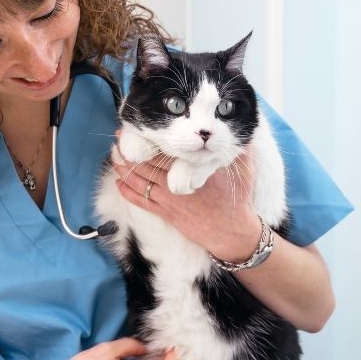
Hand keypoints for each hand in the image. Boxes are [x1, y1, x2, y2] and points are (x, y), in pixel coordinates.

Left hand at [111, 135, 261, 261]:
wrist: (231, 233)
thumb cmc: (237, 200)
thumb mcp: (244, 169)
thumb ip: (242, 148)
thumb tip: (245, 129)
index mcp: (194, 169)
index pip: (167, 151)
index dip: (151, 139)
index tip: (142, 126)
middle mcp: (177, 182)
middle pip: (147, 162)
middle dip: (132, 148)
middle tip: (121, 134)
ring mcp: (169, 199)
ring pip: (139, 180)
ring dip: (124, 166)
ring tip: (115, 152)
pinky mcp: (165, 213)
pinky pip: (140, 200)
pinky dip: (127, 190)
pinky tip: (118, 181)